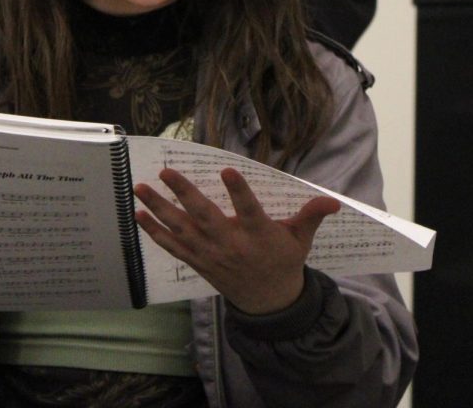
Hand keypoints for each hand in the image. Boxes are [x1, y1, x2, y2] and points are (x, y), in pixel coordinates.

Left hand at [134, 167, 339, 314]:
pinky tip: (138, 215)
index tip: (227, 170)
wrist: (267, 302)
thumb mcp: (301, 239)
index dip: (238, 191)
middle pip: (204, 216)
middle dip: (184, 194)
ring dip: (159, 208)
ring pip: (181, 228)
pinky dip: (154, 232)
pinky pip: (172, 246)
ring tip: (140, 188)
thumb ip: (311, 216)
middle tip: (166, 172)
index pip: (248, 209)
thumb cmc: (283, 262)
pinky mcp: (198, 261)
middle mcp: (230, 244)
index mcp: (258, 235)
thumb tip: (334, 201)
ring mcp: (210, 254)